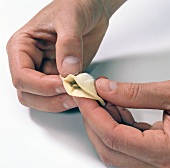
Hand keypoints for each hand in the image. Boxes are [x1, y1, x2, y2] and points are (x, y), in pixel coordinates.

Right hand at [6, 0, 125, 111]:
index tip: (63, 83)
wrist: (90, 9)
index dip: (41, 86)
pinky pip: (60, 95)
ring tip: (78, 96)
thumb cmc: (74, 5)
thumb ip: (68, 44)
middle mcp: (31, 62)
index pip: (22, 76)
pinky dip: (69, 98)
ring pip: (43, 99)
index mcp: (23, 47)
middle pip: (29, 94)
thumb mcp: (70, 18)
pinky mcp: (60, 76)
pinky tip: (82, 92)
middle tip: (71, 96)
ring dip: (59, 102)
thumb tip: (68, 71)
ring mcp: (46, 71)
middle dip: (50, 100)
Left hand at [74, 78, 169, 166]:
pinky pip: (124, 142)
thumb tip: (105, 87)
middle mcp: (159, 166)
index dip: (93, 113)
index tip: (83, 96)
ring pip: (113, 146)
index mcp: (166, 153)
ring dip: (103, 120)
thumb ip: (135, 93)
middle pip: (108, 146)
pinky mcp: (153, 153)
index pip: (113, 136)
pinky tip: (116, 107)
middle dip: (93, 118)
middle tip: (88, 96)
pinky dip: (115, 124)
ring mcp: (155, 163)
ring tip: (103, 98)